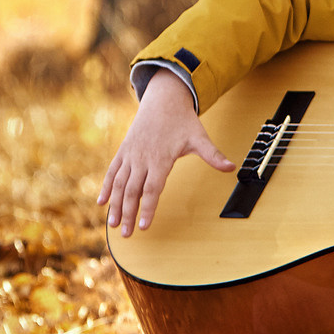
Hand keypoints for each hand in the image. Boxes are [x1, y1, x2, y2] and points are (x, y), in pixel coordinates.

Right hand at [98, 69, 233, 236]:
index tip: (144, 226)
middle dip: (128, 214)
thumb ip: (213, 155)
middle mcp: (142, 158)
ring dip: (115, 205)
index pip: (152, 189)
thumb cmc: (182, 121)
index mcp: (160, 158)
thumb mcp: (200, 137)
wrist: (163, 99)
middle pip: (133, 191)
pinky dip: (106, 187)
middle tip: (126, 234)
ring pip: (120, 184)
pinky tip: (101, 203)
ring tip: (112, 225)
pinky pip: (112, 171)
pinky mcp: (123, 151)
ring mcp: (131, 155)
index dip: (147, 208)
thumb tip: (231, 167)